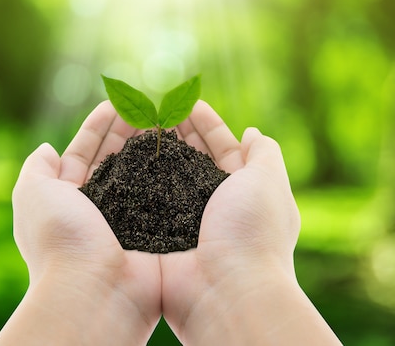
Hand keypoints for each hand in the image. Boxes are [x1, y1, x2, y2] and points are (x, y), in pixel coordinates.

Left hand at [0, 101, 160, 344]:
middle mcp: (99, 208)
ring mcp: (130, 219)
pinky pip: (165, 193)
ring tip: (163, 120)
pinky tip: (181, 150)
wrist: (96, 291)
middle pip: (115, 160)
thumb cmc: (62, 240)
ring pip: (141, 173)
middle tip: (144, 107)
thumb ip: (36, 169)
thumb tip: (46, 149)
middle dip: (127, 131)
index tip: (114, 103)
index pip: (82, 154)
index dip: (97, 127)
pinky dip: (171, 171)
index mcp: (68, 199)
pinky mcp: (156, 231)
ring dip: (150, 146)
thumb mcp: (33, 196)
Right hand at [161, 101, 339, 344]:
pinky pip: (147, 199)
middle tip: (158, 109)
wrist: (225, 291)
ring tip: (140, 125)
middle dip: (178, 132)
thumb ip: (264, 153)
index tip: (188, 102)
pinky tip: (126, 157)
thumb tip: (252, 133)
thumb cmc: (251, 233)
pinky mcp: (159, 234)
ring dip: (156, 150)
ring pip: (167, 176)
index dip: (207, 123)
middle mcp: (214, 204)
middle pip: (192, 159)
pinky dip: (138, 177)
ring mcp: (185, 219)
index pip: (223, 148)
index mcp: (243, 190)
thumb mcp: (268, 182)